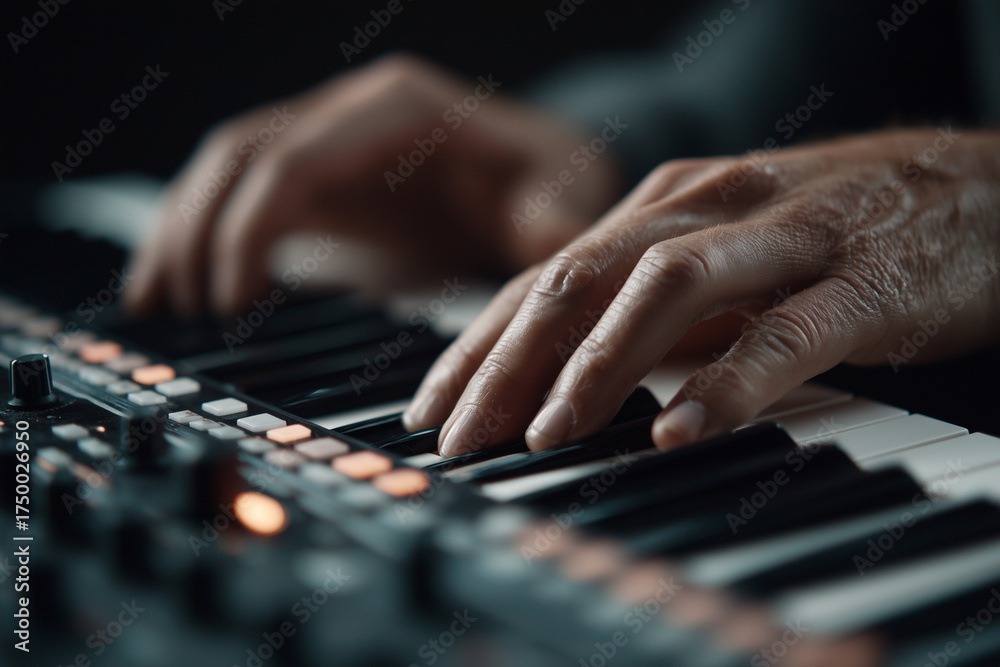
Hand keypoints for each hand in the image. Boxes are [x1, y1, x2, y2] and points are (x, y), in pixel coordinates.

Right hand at [125, 55, 620, 314]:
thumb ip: (550, 218)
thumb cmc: (547, 179)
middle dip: (199, 230)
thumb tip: (547, 242)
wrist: (540, 172)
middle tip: (182, 310)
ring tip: (155, 302)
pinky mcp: (321, 180)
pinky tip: (180, 286)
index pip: (294, 156)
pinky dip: (203, 236)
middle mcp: (350, 114)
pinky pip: (243, 196)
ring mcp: (329, 142)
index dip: (249, 226)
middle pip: (241, 154)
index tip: (231, 300)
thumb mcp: (560, 193)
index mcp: (396, 108)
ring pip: (227, 170)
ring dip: (184, 230)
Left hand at [403, 128, 999, 454]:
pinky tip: (679, 430)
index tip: (435, 407)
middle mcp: (710, 205)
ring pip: (667, 289)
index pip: (548, 275)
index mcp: (666, 203)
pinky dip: (728, 383)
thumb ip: (650, 305)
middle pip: (583, 277)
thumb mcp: (722, 256)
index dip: (481, 343)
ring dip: (598, 365)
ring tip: (548, 433)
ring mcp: (786, 236)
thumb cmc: (834, 228)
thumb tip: (566, 369)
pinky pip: (786, 333)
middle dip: (509, 359)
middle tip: (462, 435)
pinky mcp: (863, 279)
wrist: (980, 188)